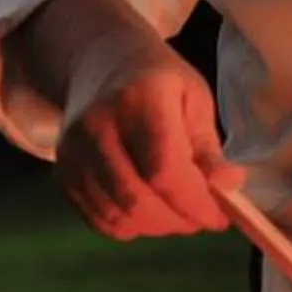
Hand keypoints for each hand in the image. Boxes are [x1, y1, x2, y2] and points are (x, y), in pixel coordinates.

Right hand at [53, 33, 238, 238]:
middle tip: (203, 216)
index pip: (164, 170)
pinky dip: (133, 226)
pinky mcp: (63, 174)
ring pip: (119, 217)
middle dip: (180, 220)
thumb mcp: (194, 100)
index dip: (196, 203)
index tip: (221, 215)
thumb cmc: (158, 82)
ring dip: (158, 226)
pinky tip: (152, 209)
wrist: (100, 64)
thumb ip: (208, 149)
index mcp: (138, 99)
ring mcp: (73, 153)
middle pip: (138, 200)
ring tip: (179, 211)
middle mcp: (97, 127)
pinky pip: (101, 220)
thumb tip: (227, 188)